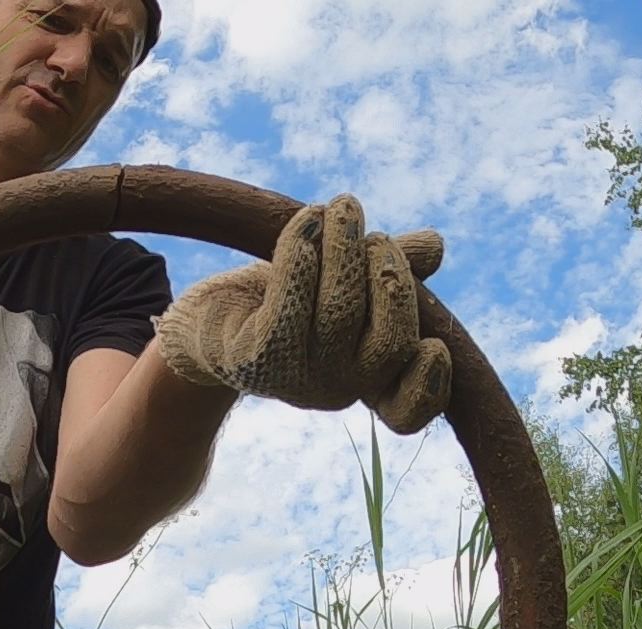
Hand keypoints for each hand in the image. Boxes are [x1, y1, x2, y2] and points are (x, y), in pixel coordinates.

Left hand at [155, 194, 449, 433]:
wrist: (206, 325)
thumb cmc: (283, 302)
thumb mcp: (340, 282)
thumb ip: (388, 268)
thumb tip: (435, 247)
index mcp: (367, 380)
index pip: (409, 408)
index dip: (430, 384)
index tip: (435, 345)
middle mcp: (337, 389)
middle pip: (389, 343)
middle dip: (390, 276)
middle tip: (374, 235)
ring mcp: (296, 379)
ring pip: (341, 311)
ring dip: (345, 246)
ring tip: (340, 208)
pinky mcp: (256, 358)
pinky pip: (290, 301)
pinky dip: (303, 253)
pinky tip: (306, 223)